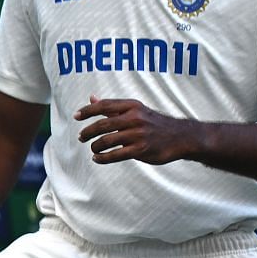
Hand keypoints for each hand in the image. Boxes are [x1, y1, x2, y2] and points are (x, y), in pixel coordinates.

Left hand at [74, 96, 192, 164]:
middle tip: (80, 137)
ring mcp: (138, 134)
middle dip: (88, 131)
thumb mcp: (135, 110)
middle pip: (103, 124)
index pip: (104, 106)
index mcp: (132, 106)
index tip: (76, 117)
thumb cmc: (153, 123)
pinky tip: (97, 158)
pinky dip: (103, 158)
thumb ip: (112, 107)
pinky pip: (116, 155)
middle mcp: (134, 118)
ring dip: (95, 146)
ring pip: (107, 140)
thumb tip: (91, 99)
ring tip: (92, 148)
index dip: (87, 111)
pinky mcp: (141, 150)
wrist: (180, 137)